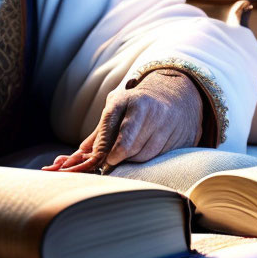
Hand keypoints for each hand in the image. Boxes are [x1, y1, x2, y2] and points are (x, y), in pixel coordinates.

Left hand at [41, 70, 201, 172]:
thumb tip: (76, 158)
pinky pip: (159, 158)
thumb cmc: (136, 106)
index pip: (110, 130)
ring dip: (134, 160)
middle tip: (114, 159)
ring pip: (143, 156)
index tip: (101, 161)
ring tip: (133, 150)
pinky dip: (151, 159)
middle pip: (126, 148)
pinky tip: (150, 148)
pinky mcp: (179, 137)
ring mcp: (165, 123)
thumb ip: (99, 135)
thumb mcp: (115, 110)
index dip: (104, 151)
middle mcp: (146, 109)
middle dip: (118, 158)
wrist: (175, 96)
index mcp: (125, 101)